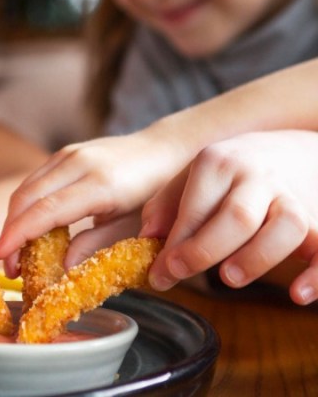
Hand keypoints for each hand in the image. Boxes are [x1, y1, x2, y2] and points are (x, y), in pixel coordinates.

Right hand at [0, 131, 186, 275]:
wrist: (167, 147)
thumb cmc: (158, 191)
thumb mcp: (135, 225)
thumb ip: (98, 245)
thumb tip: (63, 268)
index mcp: (100, 184)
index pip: (47, 210)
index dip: (20, 234)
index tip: (2, 256)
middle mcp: (78, 163)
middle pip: (28, 197)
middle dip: (11, 232)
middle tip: (8, 265)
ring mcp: (69, 154)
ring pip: (26, 187)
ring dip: (14, 219)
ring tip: (15, 252)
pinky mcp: (64, 153)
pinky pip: (35, 180)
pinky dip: (25, 205)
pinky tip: (27, 228)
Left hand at [142, 130, 317, 304]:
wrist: (299, 151)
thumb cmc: (233, 173)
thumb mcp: (194, 176)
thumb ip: (166, 204)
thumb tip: (145, 237)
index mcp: (218, 162)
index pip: (195, 207)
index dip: (175, 244)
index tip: (159, 273)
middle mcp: (257, 176)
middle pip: (237, 215)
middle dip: (206, 249)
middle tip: (183, 273)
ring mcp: (292, 196)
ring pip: (286, 225)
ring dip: (257, 257)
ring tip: (230, 278)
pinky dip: (316, 274)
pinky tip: (297, 294)